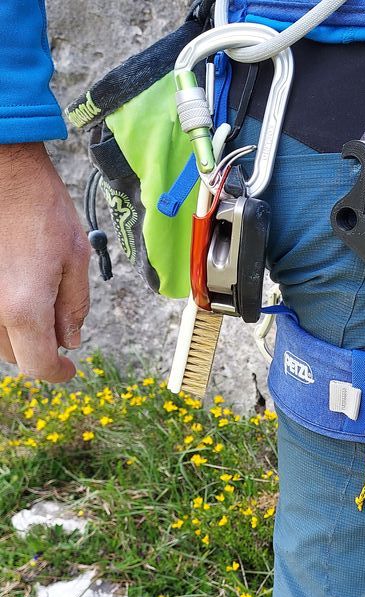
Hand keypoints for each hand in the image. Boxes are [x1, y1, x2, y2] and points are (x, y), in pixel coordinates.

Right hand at [0, 142, 89, 381]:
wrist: (3, 172)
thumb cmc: (41, 208)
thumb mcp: (74, 259)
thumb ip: (73, 306)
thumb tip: (70, 341)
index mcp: (24, 307)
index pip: (38, 365)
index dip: (57, 373)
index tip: (69, 368)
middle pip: (15, 355)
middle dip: (40, 348)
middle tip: (59, 324)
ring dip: (18, 332)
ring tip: (36, 298)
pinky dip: (2, 313)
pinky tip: (15, 287)